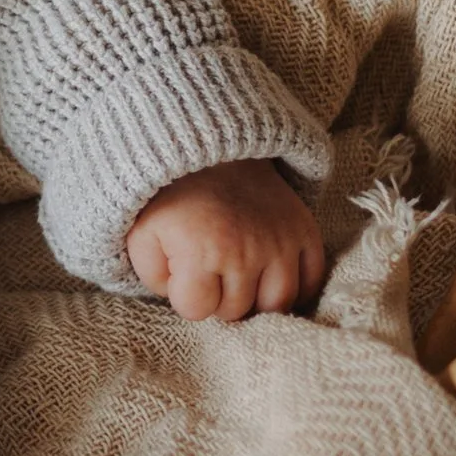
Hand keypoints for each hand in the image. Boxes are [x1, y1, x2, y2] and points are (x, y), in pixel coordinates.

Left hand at [125, 159, 323, 321]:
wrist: (213, 144)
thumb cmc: (172, 195)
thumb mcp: (143, 232)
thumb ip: (152, 276)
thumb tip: (181, 298)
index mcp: (202, 250)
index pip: (196, 310)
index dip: (186, 296)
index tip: (183, 272)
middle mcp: (246, 251)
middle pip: (236, 311)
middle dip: (219, 297)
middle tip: (211, 270)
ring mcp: (281, 242)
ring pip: (277, 305)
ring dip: (256, 298)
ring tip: (240, 278)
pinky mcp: (305, 231)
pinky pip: (312, 281)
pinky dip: (295, 287)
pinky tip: (272, 278)